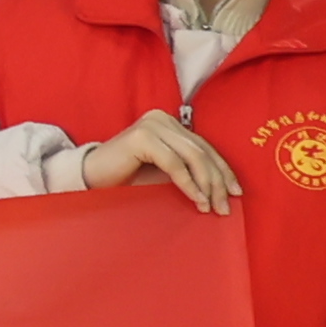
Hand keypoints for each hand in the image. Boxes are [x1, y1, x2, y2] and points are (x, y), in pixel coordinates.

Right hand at [80, 109, 238, 212]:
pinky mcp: (142, 138)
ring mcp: (152, 125)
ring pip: (193, 157)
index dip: (223, 170)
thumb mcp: (164, 172)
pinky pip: (175, 164)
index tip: (235, 193)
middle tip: (225, 207)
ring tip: (211, 207)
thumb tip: (224, 188)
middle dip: (218, 182)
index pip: (205, 146)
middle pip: (202, 152)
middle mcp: (162, 119)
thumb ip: (188, 170)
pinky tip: (196, 200)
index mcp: (169, 122)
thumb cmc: (127, 178)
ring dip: (207, 185)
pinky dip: (189, 184)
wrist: (90, 178)